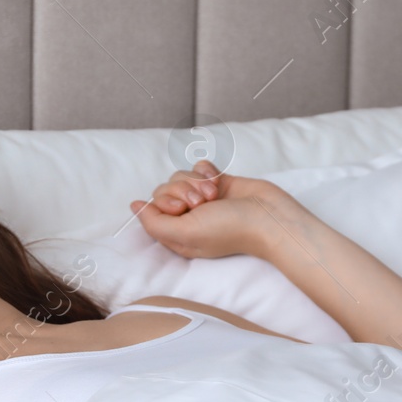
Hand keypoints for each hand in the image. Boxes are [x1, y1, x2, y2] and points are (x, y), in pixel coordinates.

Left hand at [128, 160, 289, 259]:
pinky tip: (218, 180)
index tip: (181, 209)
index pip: (152, 208)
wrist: (269, 216)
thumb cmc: (229, 230)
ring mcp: (202, 198)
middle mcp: (187, 216)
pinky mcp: (217, 182)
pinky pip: (198, 167)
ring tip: (214, 195)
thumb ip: (153, 223)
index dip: (164, 202)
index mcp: (177, 233)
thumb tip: (133, 206)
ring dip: (197, 182)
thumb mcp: (184, 234)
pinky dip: (206, 171)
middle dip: (182, 190)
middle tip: (202, 204)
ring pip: (181, 176)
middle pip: (165, 189)